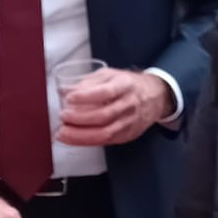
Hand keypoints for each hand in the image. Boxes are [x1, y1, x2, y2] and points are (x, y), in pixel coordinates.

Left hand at [57, 69, 173, 147]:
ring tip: (62, 133)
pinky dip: (86, 142)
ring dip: (80, 135)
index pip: (106, 92)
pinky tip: (72, 139)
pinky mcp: (126, 135)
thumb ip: (88, 82)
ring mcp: (129, 122)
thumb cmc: (127, 84)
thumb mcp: (109, 75)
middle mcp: (129, 104)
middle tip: (63, 116)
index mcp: (124, 85)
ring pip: (105, 133)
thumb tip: (64, 91)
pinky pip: (106, 141)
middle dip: (80, 119)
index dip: (86, 96)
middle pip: (104, 116)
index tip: (69, 98)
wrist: (154, 97)